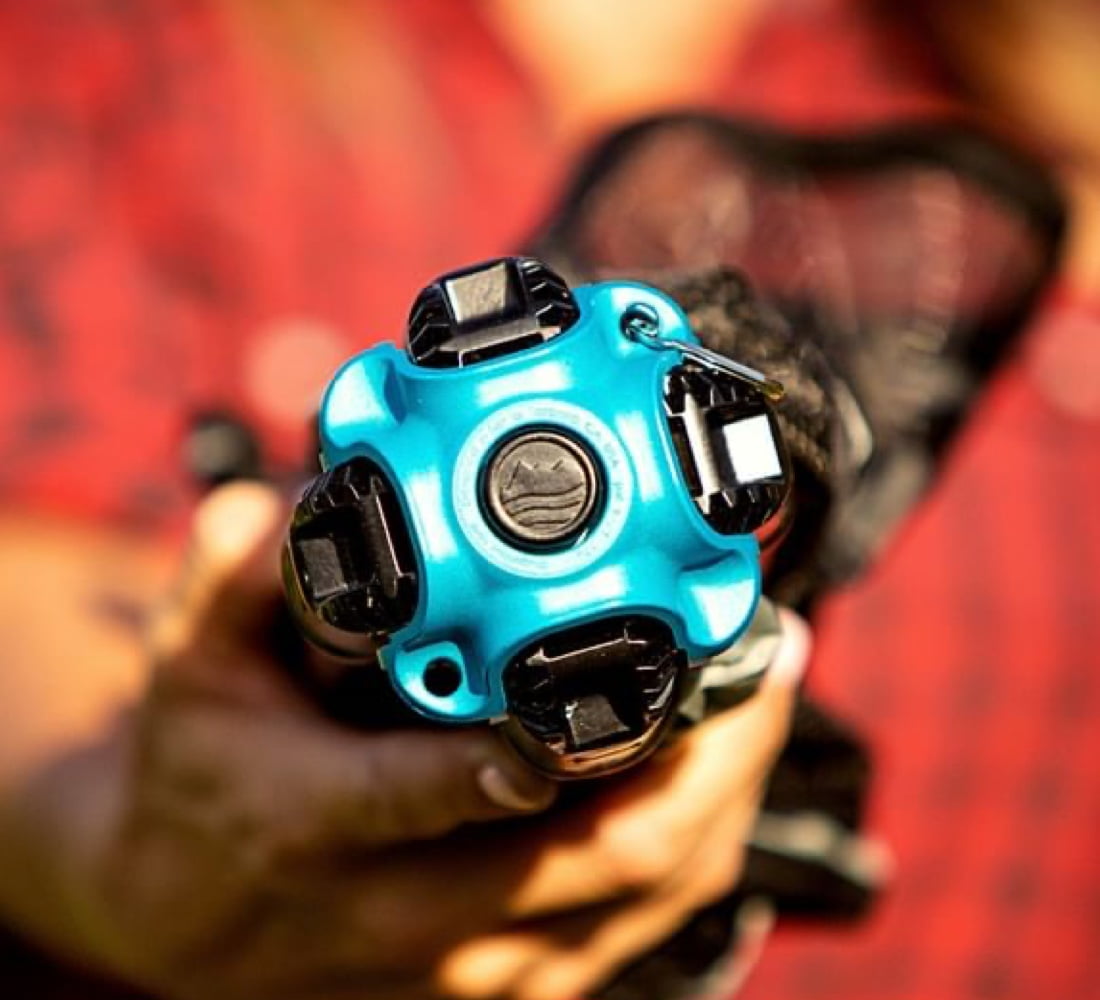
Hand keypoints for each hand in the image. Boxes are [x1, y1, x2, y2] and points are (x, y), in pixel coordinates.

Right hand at [75, 484, 804, 999]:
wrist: (183, 929)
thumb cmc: (200, 792)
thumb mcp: (190, 680)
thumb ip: (227, 584)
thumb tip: (273, 508)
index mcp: (318, 826)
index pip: (443, 785)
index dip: (551, 733)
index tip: (657, 653)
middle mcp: (406, 912)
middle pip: (601, 849)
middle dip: (711, 752)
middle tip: (770, 653)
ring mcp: (470, 965)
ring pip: (643, 892)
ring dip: (727, 792)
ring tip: (769, 692)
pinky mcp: (511, 987)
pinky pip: (641, 923)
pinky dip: (700, 842)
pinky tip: (725, 769)